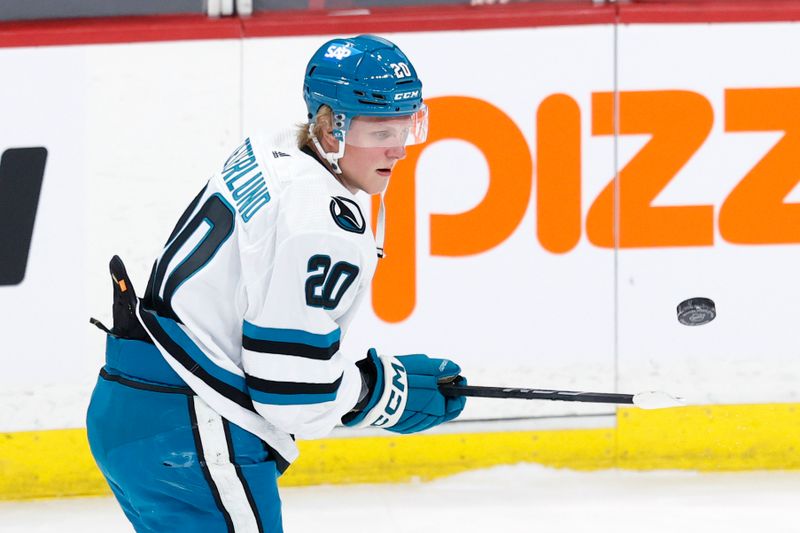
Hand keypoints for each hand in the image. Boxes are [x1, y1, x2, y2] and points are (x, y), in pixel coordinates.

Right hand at [343, 349, 466, 433]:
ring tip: (419, 384)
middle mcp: (426, 422)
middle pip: (442, 410)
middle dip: (442, 395)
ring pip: (427, 414)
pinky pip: (412, 417)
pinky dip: (414, 407)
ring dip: (427, 401)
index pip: (457, 405)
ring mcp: (411, 425)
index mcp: (437, 409)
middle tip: (438, 379)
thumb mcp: (426, 366)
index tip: (457, 378)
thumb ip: (444, 368)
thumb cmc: (401, 377)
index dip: (458, 390)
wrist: (373, 390)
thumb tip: (457, 369)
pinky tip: (407, 395)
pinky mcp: (398, 426)